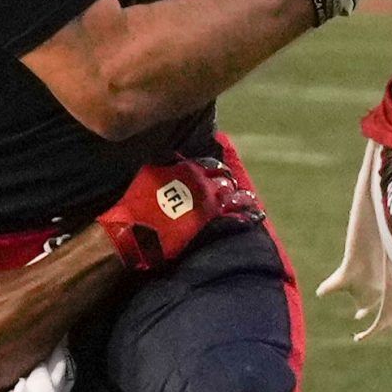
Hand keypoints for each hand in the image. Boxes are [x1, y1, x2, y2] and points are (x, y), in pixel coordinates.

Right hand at [96, 156, 257, 273]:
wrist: (134, 233)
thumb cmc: (135, 207)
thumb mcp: (148, 176)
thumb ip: (165, 167)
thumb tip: (171, 159)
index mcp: (186, 169)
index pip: (208, 164)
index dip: (214, 168)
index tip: (217, 172)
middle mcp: (202, 182)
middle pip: (224, 178)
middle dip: (228, 182)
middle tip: (230, 187)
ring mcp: (210, 202)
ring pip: (236, 195)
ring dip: (243, 197)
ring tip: (249, 201)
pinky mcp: (212, 222)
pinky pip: (239, 216)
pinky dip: (249, 216)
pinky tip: (257, 217)